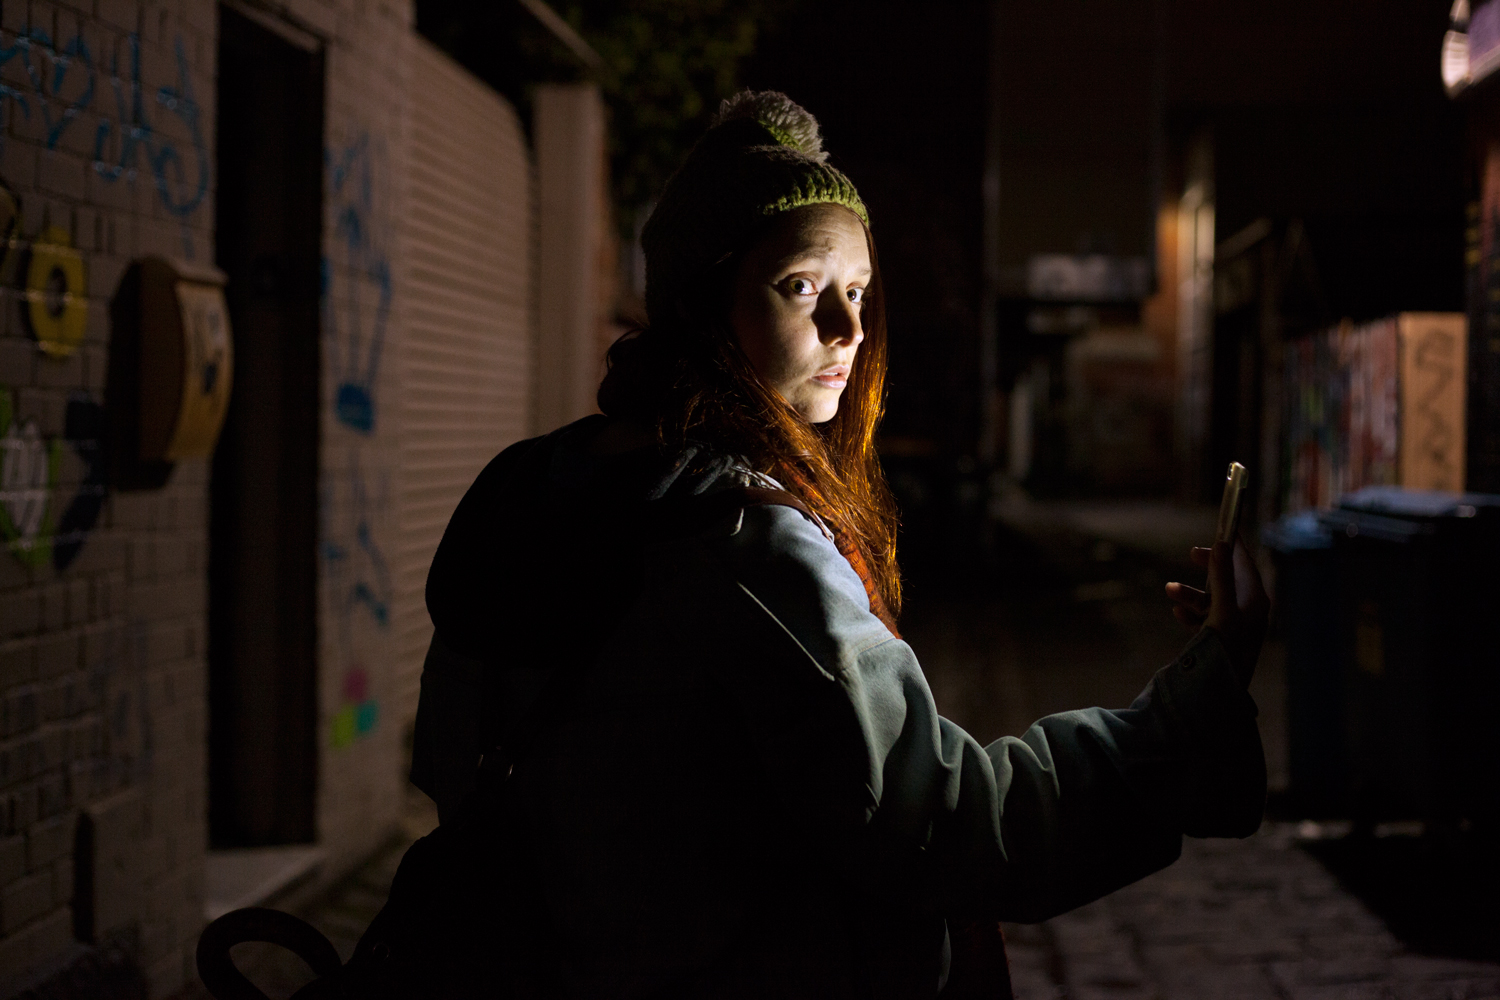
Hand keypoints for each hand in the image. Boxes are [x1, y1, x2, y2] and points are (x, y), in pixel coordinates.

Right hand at [1164, 540, 1268, 685]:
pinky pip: (1205, 618)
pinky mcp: (1220, 639)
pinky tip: (1177, 613)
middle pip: (1228, 578)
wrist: (1219, 690)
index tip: (1221, 529)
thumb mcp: (1221, 609)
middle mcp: (1247, 611)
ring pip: (1212, 598)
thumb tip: (1222, 545)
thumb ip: (1221, 576)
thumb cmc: (1225, 649)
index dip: (1232, 547)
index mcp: (1255, 601)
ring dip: (1191, 593)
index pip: (1246, 564)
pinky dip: (1191, 613)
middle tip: (1191, 553)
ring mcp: (1234, 626)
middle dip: (1209, 567)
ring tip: (1169, 590)